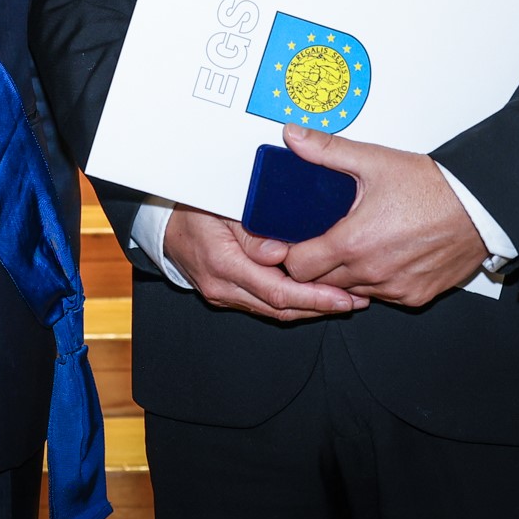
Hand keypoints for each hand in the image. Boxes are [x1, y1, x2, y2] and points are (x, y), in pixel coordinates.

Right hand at [162, 204, 368, 319]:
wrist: (163, 225)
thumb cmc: (193, 208)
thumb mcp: (222, 207)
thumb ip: (251, 231)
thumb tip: (278, 253)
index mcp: (223, 264)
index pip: (277, 291)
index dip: (314, 297)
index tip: (343, 296)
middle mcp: (223, 287)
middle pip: (281, 308)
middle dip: (321, 307)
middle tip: (355, 301)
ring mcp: (224, 295)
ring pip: (275, 310)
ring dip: (310, 307)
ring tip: (343, 300)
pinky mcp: (227, 295)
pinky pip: (264, 304)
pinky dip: (292, 302)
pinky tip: (314, 295)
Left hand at [277, 127, 489, 307]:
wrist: (480, 206)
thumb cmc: (431, 186)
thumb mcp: (374, 160)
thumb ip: (326, 151)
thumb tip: (294, 136)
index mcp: (354, 242)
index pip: (298, 267)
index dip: (291, 254)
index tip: (296, 240)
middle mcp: (372, 271)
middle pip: (321, 284)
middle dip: (317, 265)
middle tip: (323, 241)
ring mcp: (395, 288)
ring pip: (352, 291)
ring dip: (347, 275)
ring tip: (355, 246)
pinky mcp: (416, 296)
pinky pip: (383, 296)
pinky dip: (377, 281)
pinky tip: (383, 256)